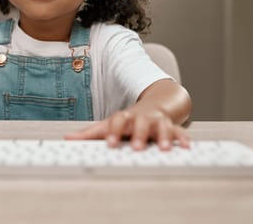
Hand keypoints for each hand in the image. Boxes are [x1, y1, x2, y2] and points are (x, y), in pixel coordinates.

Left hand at [65, 104, 189, 150]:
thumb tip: (67, 139)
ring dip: (163, 137)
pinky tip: (186, 147)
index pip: (117, 121)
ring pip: (162, 126)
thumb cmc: (129, 120)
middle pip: (140, 123)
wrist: (156, 103)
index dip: (113, 131)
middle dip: (139, 135)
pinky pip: (179, 132)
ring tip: (163, 149)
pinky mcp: (172, 126)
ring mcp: (158, 121)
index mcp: (125, 118)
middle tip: (136, 148)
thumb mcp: (109, 124)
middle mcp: (142, 118)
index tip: (110, 143)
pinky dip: (183, 138)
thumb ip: (90, 133)